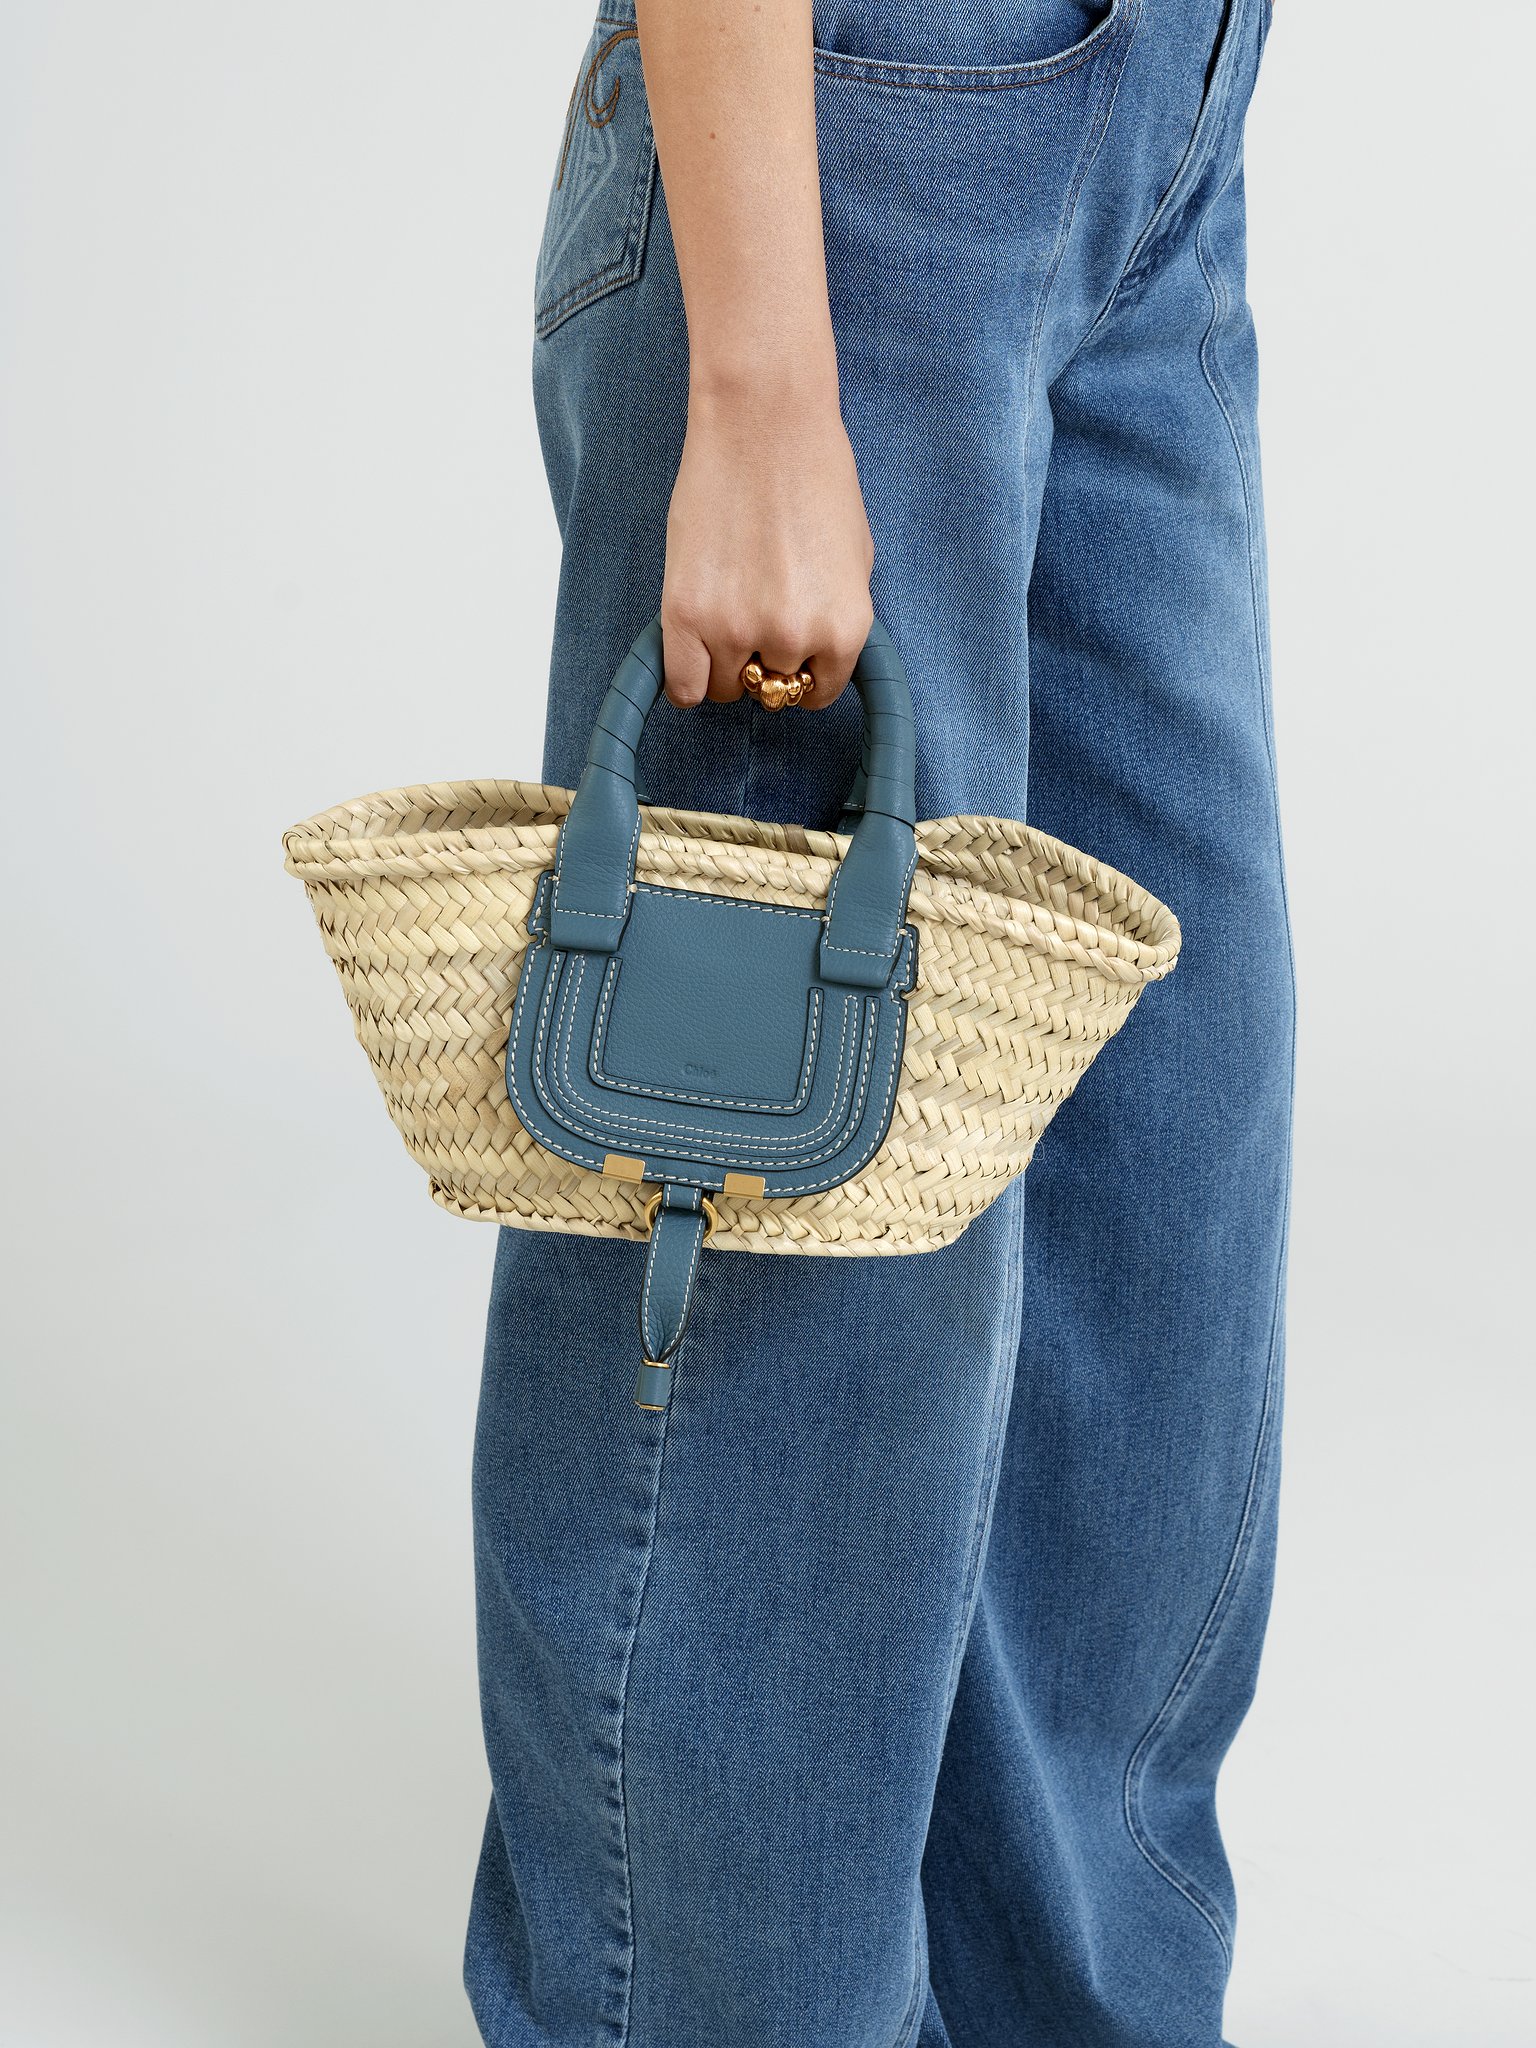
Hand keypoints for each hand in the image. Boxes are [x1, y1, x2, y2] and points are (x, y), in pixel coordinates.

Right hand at [659, 370, 874, 710]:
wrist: (764, 421)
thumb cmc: (813, 476)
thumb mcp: (855, 560)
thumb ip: (837, 619)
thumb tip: (815, 662)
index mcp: (845, 629)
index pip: (817, 693)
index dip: (800, 672)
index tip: (784, 648)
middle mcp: (794, 637)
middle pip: (769, 689)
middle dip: (760, 659)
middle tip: (750, 611)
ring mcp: (736, 628)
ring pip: (725, 688)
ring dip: (722, 660)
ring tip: (722, 608)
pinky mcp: (686, 613)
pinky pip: (684, 687)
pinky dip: (686, 679)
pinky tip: (690, 648)